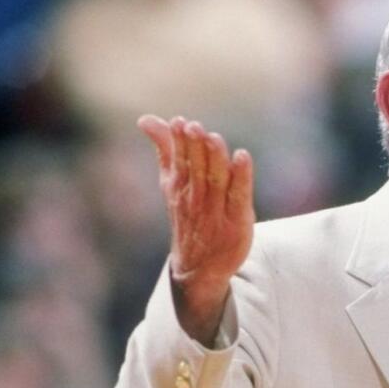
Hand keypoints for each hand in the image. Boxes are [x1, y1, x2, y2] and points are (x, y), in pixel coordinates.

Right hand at [138, 115, 254, 344]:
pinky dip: (241, 176)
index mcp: (179, 186)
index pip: (178, 160)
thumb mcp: (171, 184)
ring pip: (216, 180)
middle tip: (193, 127)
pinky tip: (243, 157)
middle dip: (194, 147)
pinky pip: (239, 195)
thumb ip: (164, 151)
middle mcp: (196, 197)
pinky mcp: (238, 220)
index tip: (179, 122)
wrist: (198, 268)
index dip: (179, 141)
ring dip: (215, 158)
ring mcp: (217, 210)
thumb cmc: (188, 216)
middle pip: (196, 168)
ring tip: (213, 138)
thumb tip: (146, 119)